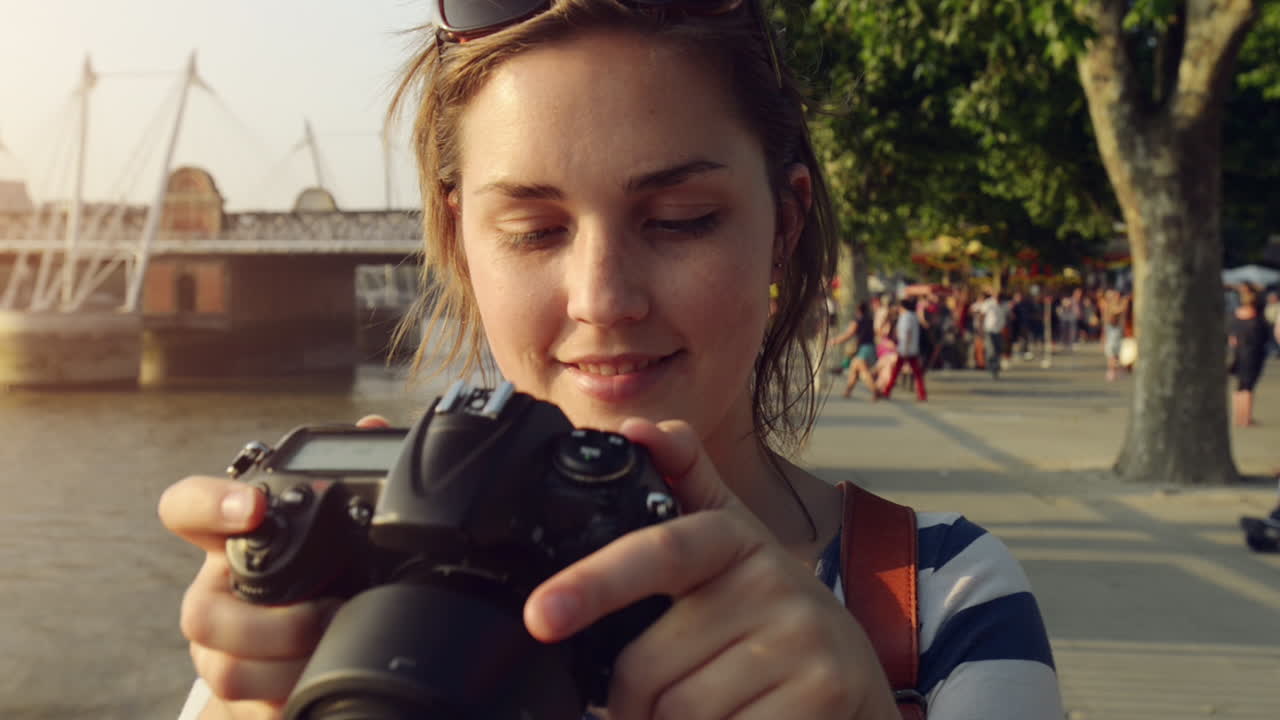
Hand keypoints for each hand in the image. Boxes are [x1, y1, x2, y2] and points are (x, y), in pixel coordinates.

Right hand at [157, 415, 389, 718]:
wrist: (309, 652)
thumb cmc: (322, 574)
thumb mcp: (337, 528)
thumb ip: (350, 477)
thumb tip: (375, 427)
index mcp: (232, 543)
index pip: (187, 508)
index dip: (209, 505)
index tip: (255, 507)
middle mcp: (215, 596)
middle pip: (197, 613)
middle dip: (268, 621)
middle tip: (328, 610)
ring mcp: (220, 652)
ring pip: (224, 669)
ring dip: (287, 665)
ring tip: (336, 647)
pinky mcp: (240, 699)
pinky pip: (250, 708)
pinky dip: (292, 696)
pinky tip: (326, 679)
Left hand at [523, 419, 897, 719]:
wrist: (856, 685)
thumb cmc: (772, 620)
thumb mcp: (733, 550)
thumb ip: (684, 486)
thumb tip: (637, 428)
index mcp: (733, 538)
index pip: (657, 553)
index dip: (593, 582)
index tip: (541, 616)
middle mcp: (772, 579)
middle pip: (646, 665)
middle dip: (630, 703)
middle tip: (649, 704)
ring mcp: (802, 638)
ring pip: (677, 712)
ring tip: (704, 713)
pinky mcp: (822, 691)